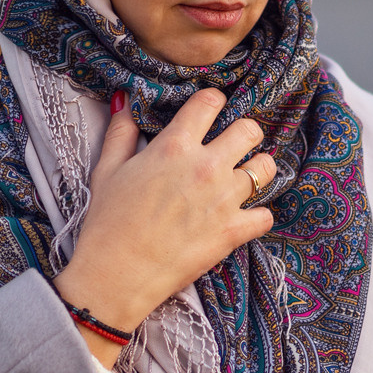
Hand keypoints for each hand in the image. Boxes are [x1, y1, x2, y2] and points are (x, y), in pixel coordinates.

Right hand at [53, 88, 275, 365]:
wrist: (116, 274)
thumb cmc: (107, 222)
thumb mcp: (106, 169)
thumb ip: (120, 130)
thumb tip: (125, 98)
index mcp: (174, 146)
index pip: (210, 102)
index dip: (212, 102)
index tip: (210, 111)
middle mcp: (206, 167)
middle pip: (250, 130)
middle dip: (244, 133)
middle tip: (234, 145)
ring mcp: (224, 199)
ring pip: (266, 168)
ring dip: (257, 171)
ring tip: (243, 178)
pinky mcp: (233, 232)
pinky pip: (266, 216)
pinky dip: (257, 217)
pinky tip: (243, 218)